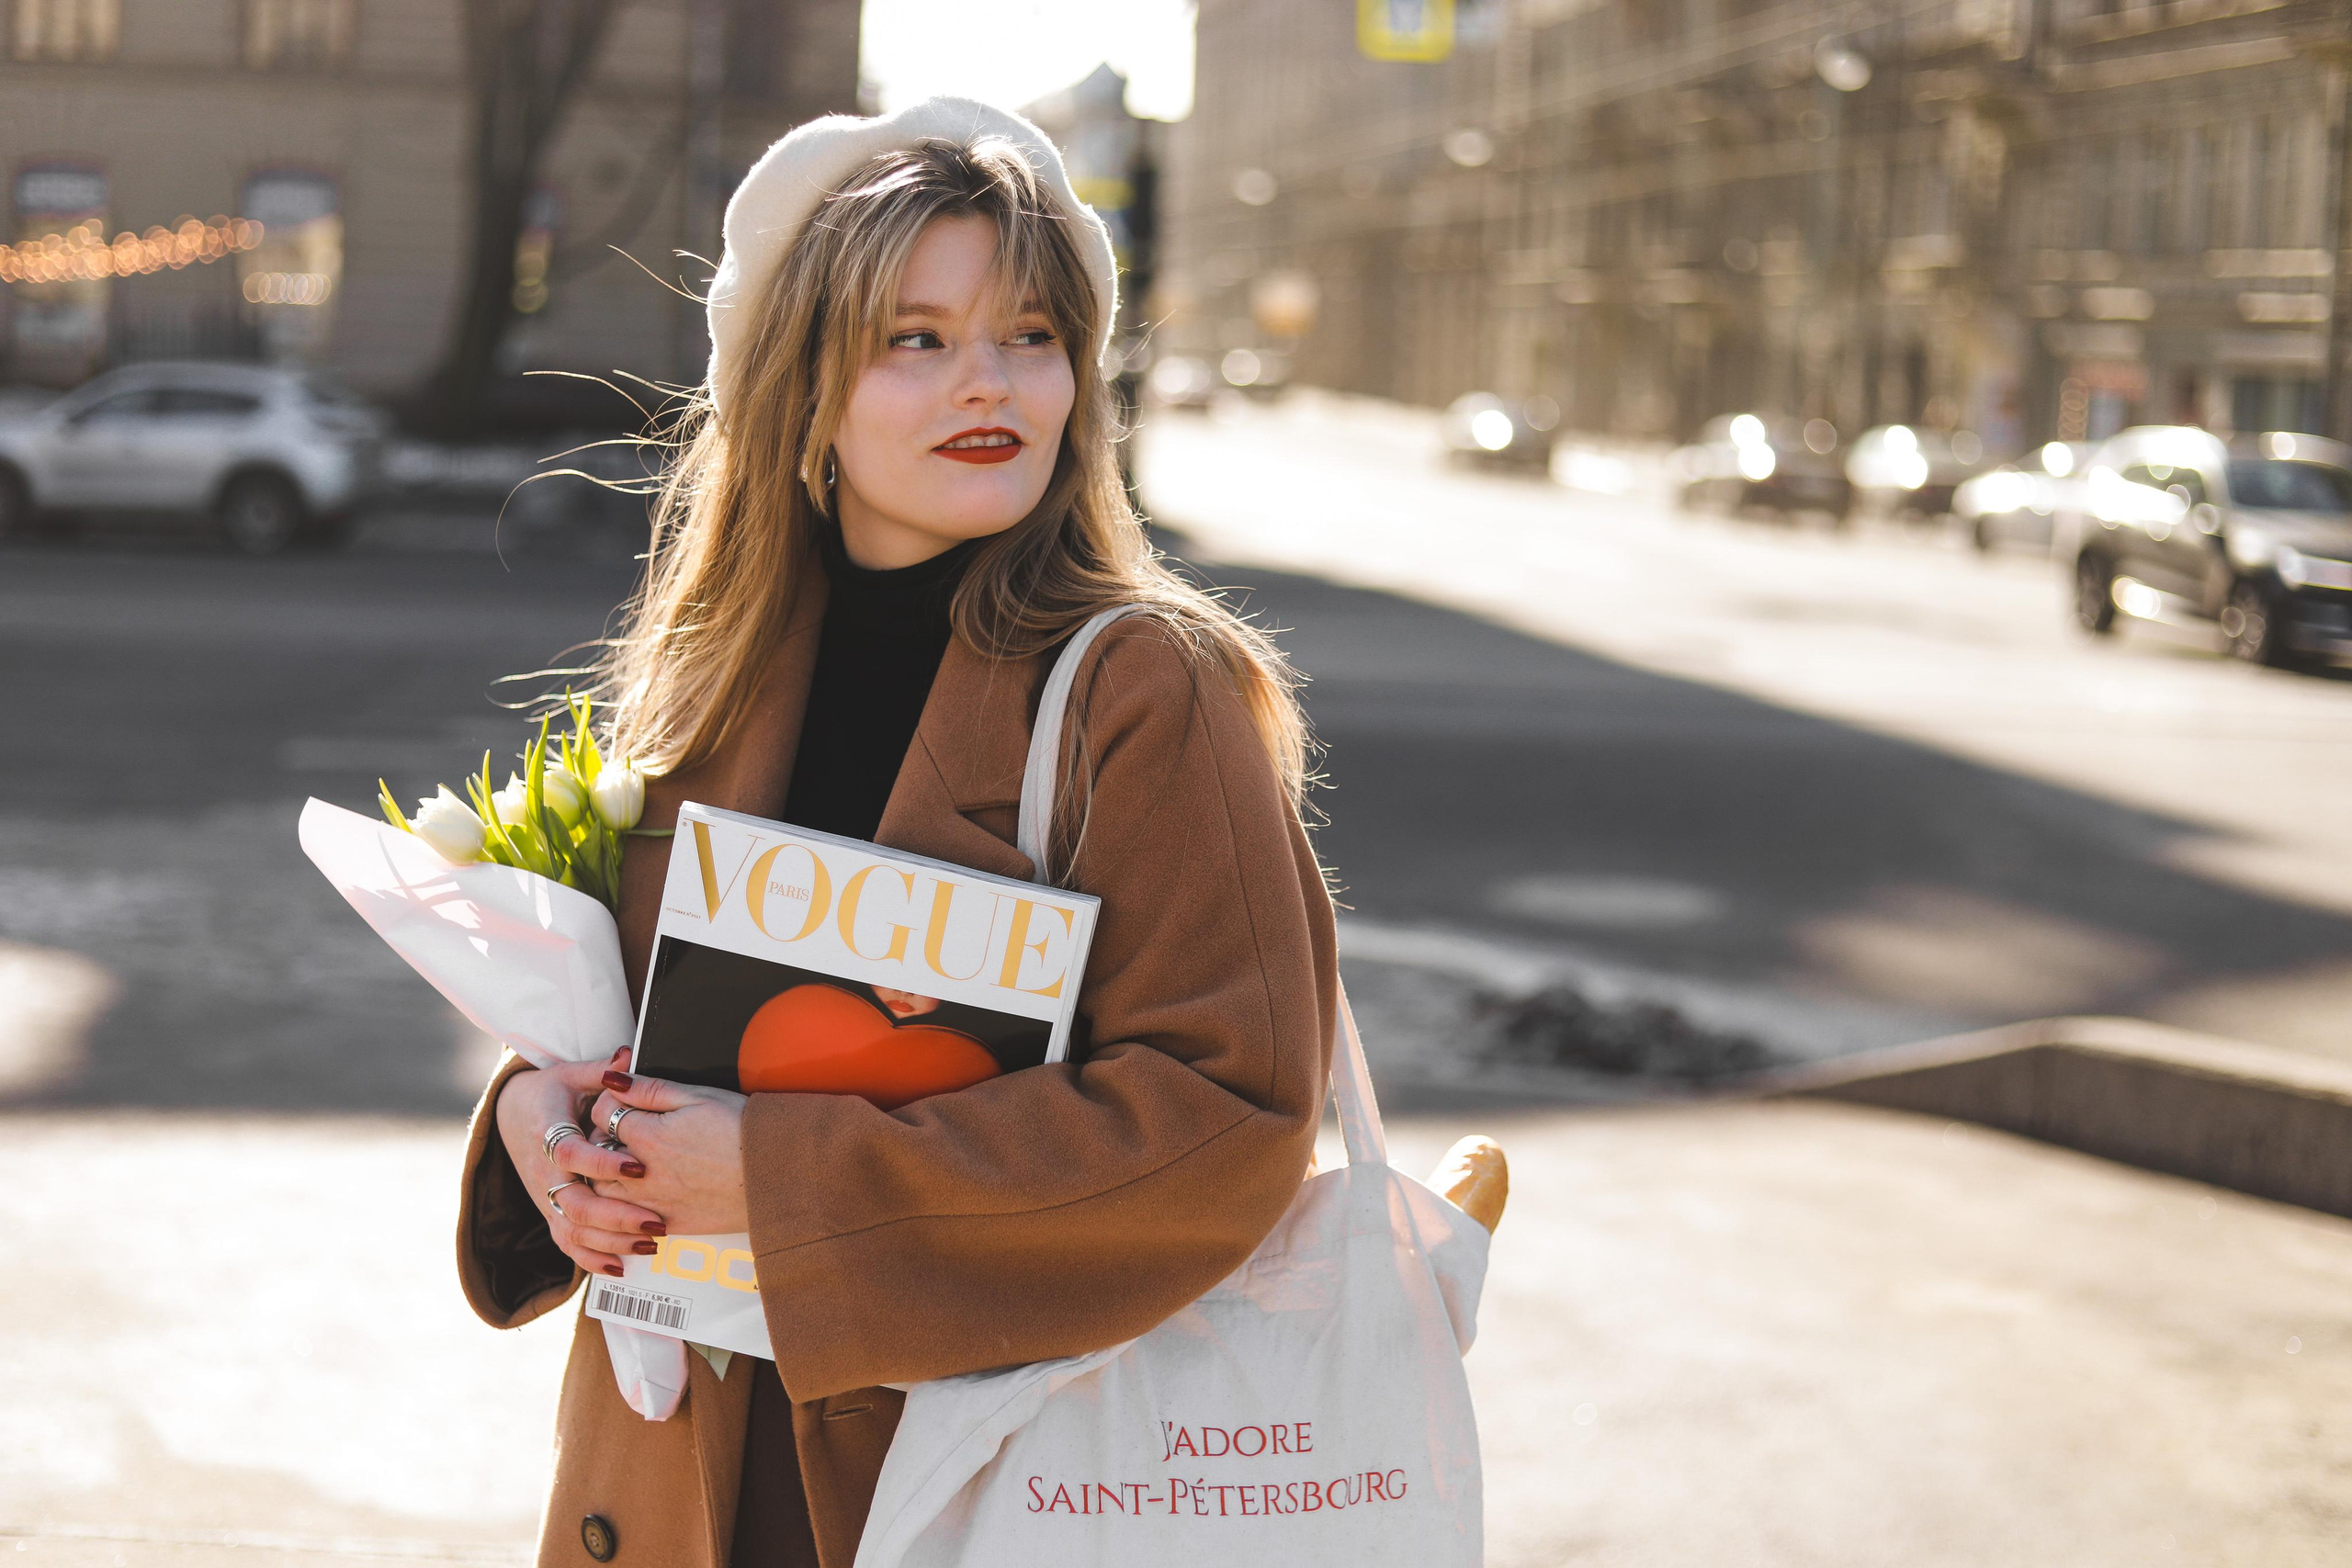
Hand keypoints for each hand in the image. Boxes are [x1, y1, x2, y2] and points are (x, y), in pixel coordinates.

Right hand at [494, 1050, 668, 1277]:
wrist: (513, 1117)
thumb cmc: (552, 1093)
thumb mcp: (570, 1074)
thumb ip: (599, 1069)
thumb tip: (627, 1054)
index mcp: (548, 1133)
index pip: (571, 1155)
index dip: (602, 1164)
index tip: (639, 1167)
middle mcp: (544, 1173)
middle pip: (574, 1205)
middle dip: (617, 1216)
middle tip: (657, 1220)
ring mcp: (547, 1198)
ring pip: (573, 1230)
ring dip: (612, 1241)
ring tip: (653, 1241)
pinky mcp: (551, 1214)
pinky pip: (568, 1244)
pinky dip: (592, 1259)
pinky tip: (622, 1266)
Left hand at [588, 1069, 748, 1236]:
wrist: (775, 1175)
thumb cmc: (742, 1130)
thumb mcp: (698, 1096)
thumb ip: (650, 1088)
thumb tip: (613, 1078)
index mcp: (648, 1134)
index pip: (602, 1113)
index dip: (609, 1102)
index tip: (624, 1103)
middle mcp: (641, 1173)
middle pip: (595, 1155)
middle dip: (602, 1141)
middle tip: (625, 1134)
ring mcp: (653, 1202)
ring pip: (604, 1192)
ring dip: (609, 1176)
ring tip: (632, 1164)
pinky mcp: (668, 1224)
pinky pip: (628, 1222)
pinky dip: (626, 1208)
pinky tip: (646, 1194)